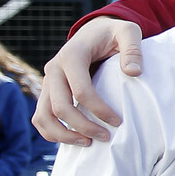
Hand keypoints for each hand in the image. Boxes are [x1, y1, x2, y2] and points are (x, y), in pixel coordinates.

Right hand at [34, 18, 143, 144]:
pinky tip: (74, 139)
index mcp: (72, 55)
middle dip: (82, 126)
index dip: (98, 109)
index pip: (80, 89)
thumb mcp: (128, 32)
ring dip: (63, 134)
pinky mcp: (48, 91)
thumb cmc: (113, 34)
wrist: (94, 32)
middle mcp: (54, 69)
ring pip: (43, 116)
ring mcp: (48, 81)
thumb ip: (132, 49)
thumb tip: (133, 72)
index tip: (118, 122)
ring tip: (88, 144)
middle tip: (105, 137)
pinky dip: (52, 132)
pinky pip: (41, 116)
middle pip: (59, 107)